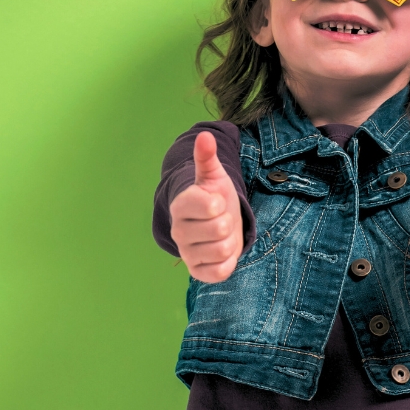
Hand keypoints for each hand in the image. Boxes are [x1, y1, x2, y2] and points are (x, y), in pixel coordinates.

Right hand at [168, 131, 243, 282]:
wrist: (216, 223)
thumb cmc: (216, 197)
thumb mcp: (214, 176)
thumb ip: (207, 157)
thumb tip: (205, 136)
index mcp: (181, 206)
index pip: (207, 204)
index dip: (219, 202)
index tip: (216, 201)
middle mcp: (179, 231)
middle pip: (220, 228)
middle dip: (228, 221)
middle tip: (222, 219)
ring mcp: (187, 254)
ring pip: (223, 249)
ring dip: (231, 241)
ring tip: (223, 234)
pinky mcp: (198, 272)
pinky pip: (221, 271)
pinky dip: (229, 261)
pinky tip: (222, 251)